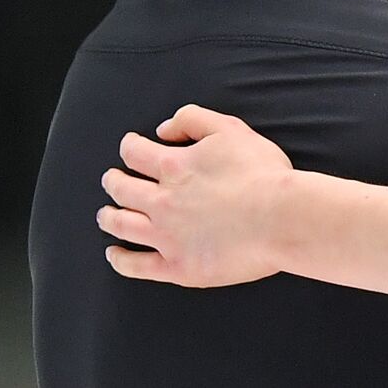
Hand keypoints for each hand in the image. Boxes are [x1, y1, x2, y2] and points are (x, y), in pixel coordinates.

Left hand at [96, 104, 295, 286]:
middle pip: (122, 189)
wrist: (281, 219)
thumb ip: (192, 119)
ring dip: (108, 217)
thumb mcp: (229, 129)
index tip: (130, 147)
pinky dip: (120, 259)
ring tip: (105, 214)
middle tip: (112, 179)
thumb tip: (163, 130)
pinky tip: (114, 253)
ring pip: (122, 225)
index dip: (129, 147)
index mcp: (173, 167)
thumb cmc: (262, 174)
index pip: (134, 153)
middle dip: (113, 181)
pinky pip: (136, 266)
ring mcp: (167, 237)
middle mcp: (162, 202)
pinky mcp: (178, 267)